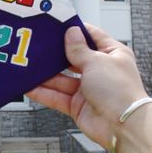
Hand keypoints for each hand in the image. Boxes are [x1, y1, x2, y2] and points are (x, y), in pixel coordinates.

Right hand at [27, 23, 147, 150]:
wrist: (122, 126)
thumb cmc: (120, 91)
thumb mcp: (97, 62)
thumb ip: (79, 49)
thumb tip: (71, 33)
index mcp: (112, 55)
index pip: (92, 37)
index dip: (76, 31)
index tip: (58, 26)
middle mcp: (100, 71)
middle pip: (73, 58)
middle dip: (56, 55)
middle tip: (37, 47)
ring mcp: (88, 89)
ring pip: (62, 79)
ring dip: (46, 75)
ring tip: (28, 67)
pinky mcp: (78, 106)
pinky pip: (57, 97)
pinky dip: (44, 93)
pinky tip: (30, 87)